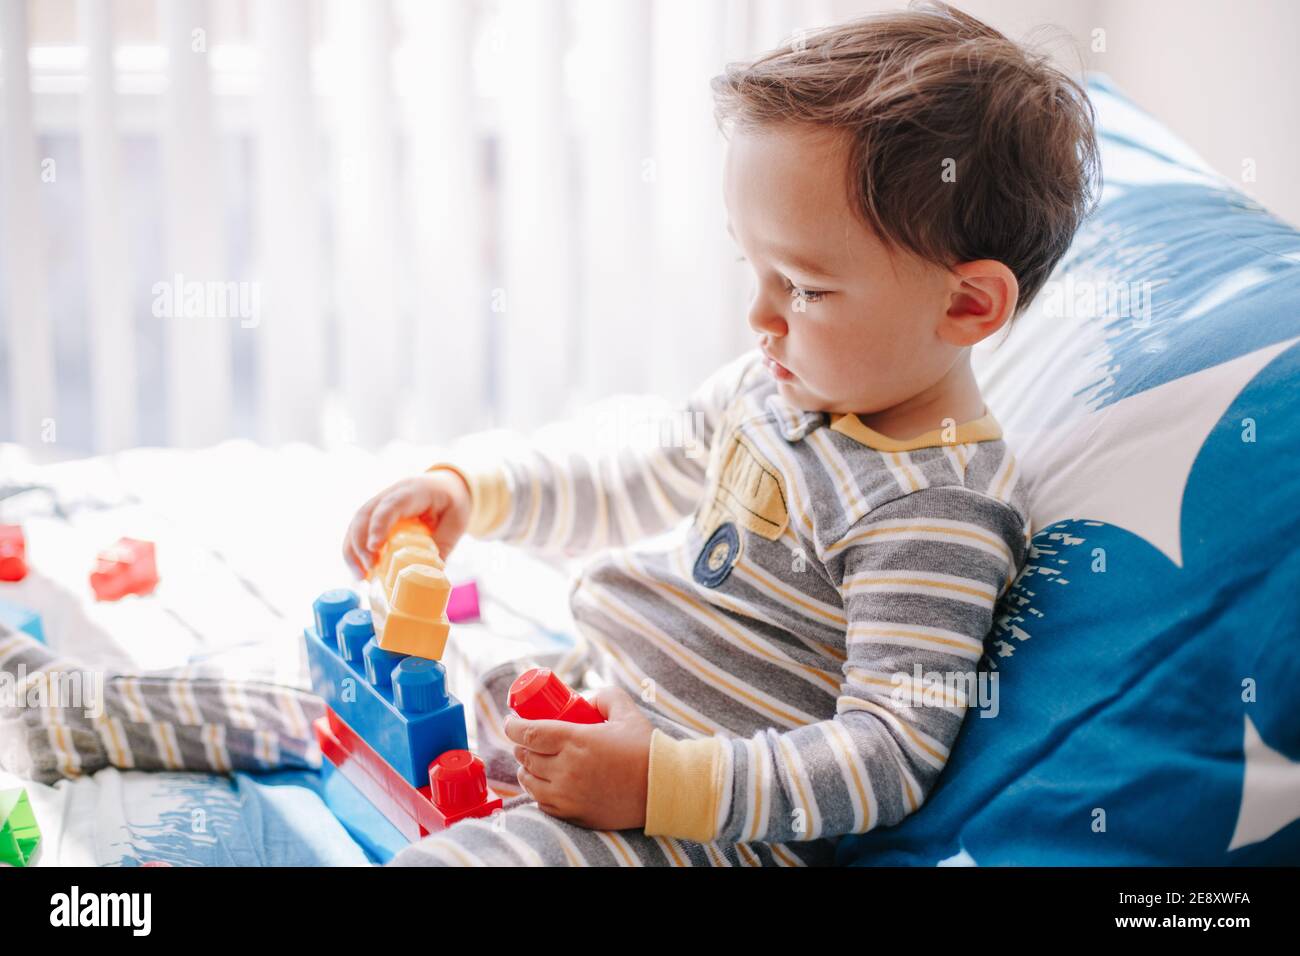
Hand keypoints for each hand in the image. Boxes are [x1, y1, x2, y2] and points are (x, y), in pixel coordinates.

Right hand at [342, 470, 471, 577]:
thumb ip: (442, 547)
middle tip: (370, 569)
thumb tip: (427, 577)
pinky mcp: (374, 514)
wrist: (446, 486)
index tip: (374, 548)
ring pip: (356, 523)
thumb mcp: (456, 523)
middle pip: (365, 515)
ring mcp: (380, 502)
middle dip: (361, 543)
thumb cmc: (452, 503)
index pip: (391, 504)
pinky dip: (354, 551)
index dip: (379, 525)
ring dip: (353, 551)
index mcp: (415, 491)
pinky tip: (360, 571)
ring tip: (361, 576)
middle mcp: (392, 493)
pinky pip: (357, 531)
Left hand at [505, 685, 654, 830]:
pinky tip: (543, 783)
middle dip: (520, 746)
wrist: (662, 789)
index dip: (513, 726)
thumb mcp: (626, 712)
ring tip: (531, 762)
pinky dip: (537, 790)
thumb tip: (586, 698)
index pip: (529, 733)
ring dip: (525, 769)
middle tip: (525, 739)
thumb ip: (605, 697)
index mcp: (576, 740)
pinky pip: (541, 802)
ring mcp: (567, 795)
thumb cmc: (645, 750)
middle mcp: (566, 769)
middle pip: (525, 756)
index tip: (511, 721)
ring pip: (529, 781)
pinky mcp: (572, 814)